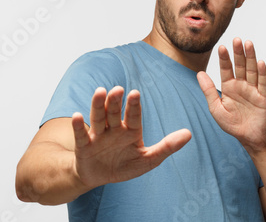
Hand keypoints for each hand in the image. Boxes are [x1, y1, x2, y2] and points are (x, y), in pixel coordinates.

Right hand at [71, 86, 190, 187]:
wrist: (99, 177)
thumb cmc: (124, 165)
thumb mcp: (148, 159)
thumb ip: (167, 146)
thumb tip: (189, 134)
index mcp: (130, 131)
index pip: (133, 116)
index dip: (134, 106)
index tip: (136, 93)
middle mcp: (114, 129)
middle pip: (115, 113)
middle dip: (116, 101)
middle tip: (118, 89)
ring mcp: (98, 136)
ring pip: (98, 118)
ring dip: (98, 105)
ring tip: (99, 92)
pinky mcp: (84, 146)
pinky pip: (81, 135)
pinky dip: (78, 126)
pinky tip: (76, 115)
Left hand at [197, 38, 265, 153]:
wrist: (249, 138)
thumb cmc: (232, 124)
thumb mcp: (216, 107)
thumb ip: (208, 90)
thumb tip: (199, 74)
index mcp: (229, 87)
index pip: (226, 69)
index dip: (224, 58)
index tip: (221, 47)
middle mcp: (242, 85)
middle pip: (240, 65)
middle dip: (238, 53)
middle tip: (236, 39)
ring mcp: (253, 90)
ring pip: (252, 70)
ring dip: (250, 57)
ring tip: (248, 44)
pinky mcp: (264, 97)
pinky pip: (263, 83)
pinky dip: (262, 73)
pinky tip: (260, 62)